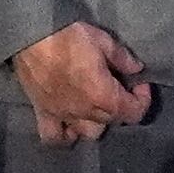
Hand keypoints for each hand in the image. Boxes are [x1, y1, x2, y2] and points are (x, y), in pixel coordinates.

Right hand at [15, 21, 151, 145]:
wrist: (31, 35)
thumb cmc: (69, 36)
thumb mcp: (104, 41)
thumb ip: (123, 59)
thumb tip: (136, 70)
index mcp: (104, 97)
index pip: (133, 112)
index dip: (142, 98)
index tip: (139, 82)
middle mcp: (85, 113)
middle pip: (112, 121)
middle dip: (121, 105)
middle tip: (119, 87)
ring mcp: (63, 116)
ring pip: (88, 134)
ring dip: (97, 122)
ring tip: (95, 105)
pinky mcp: (42, 113)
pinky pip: (54, 137)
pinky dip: (64, 135)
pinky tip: (69, 124)